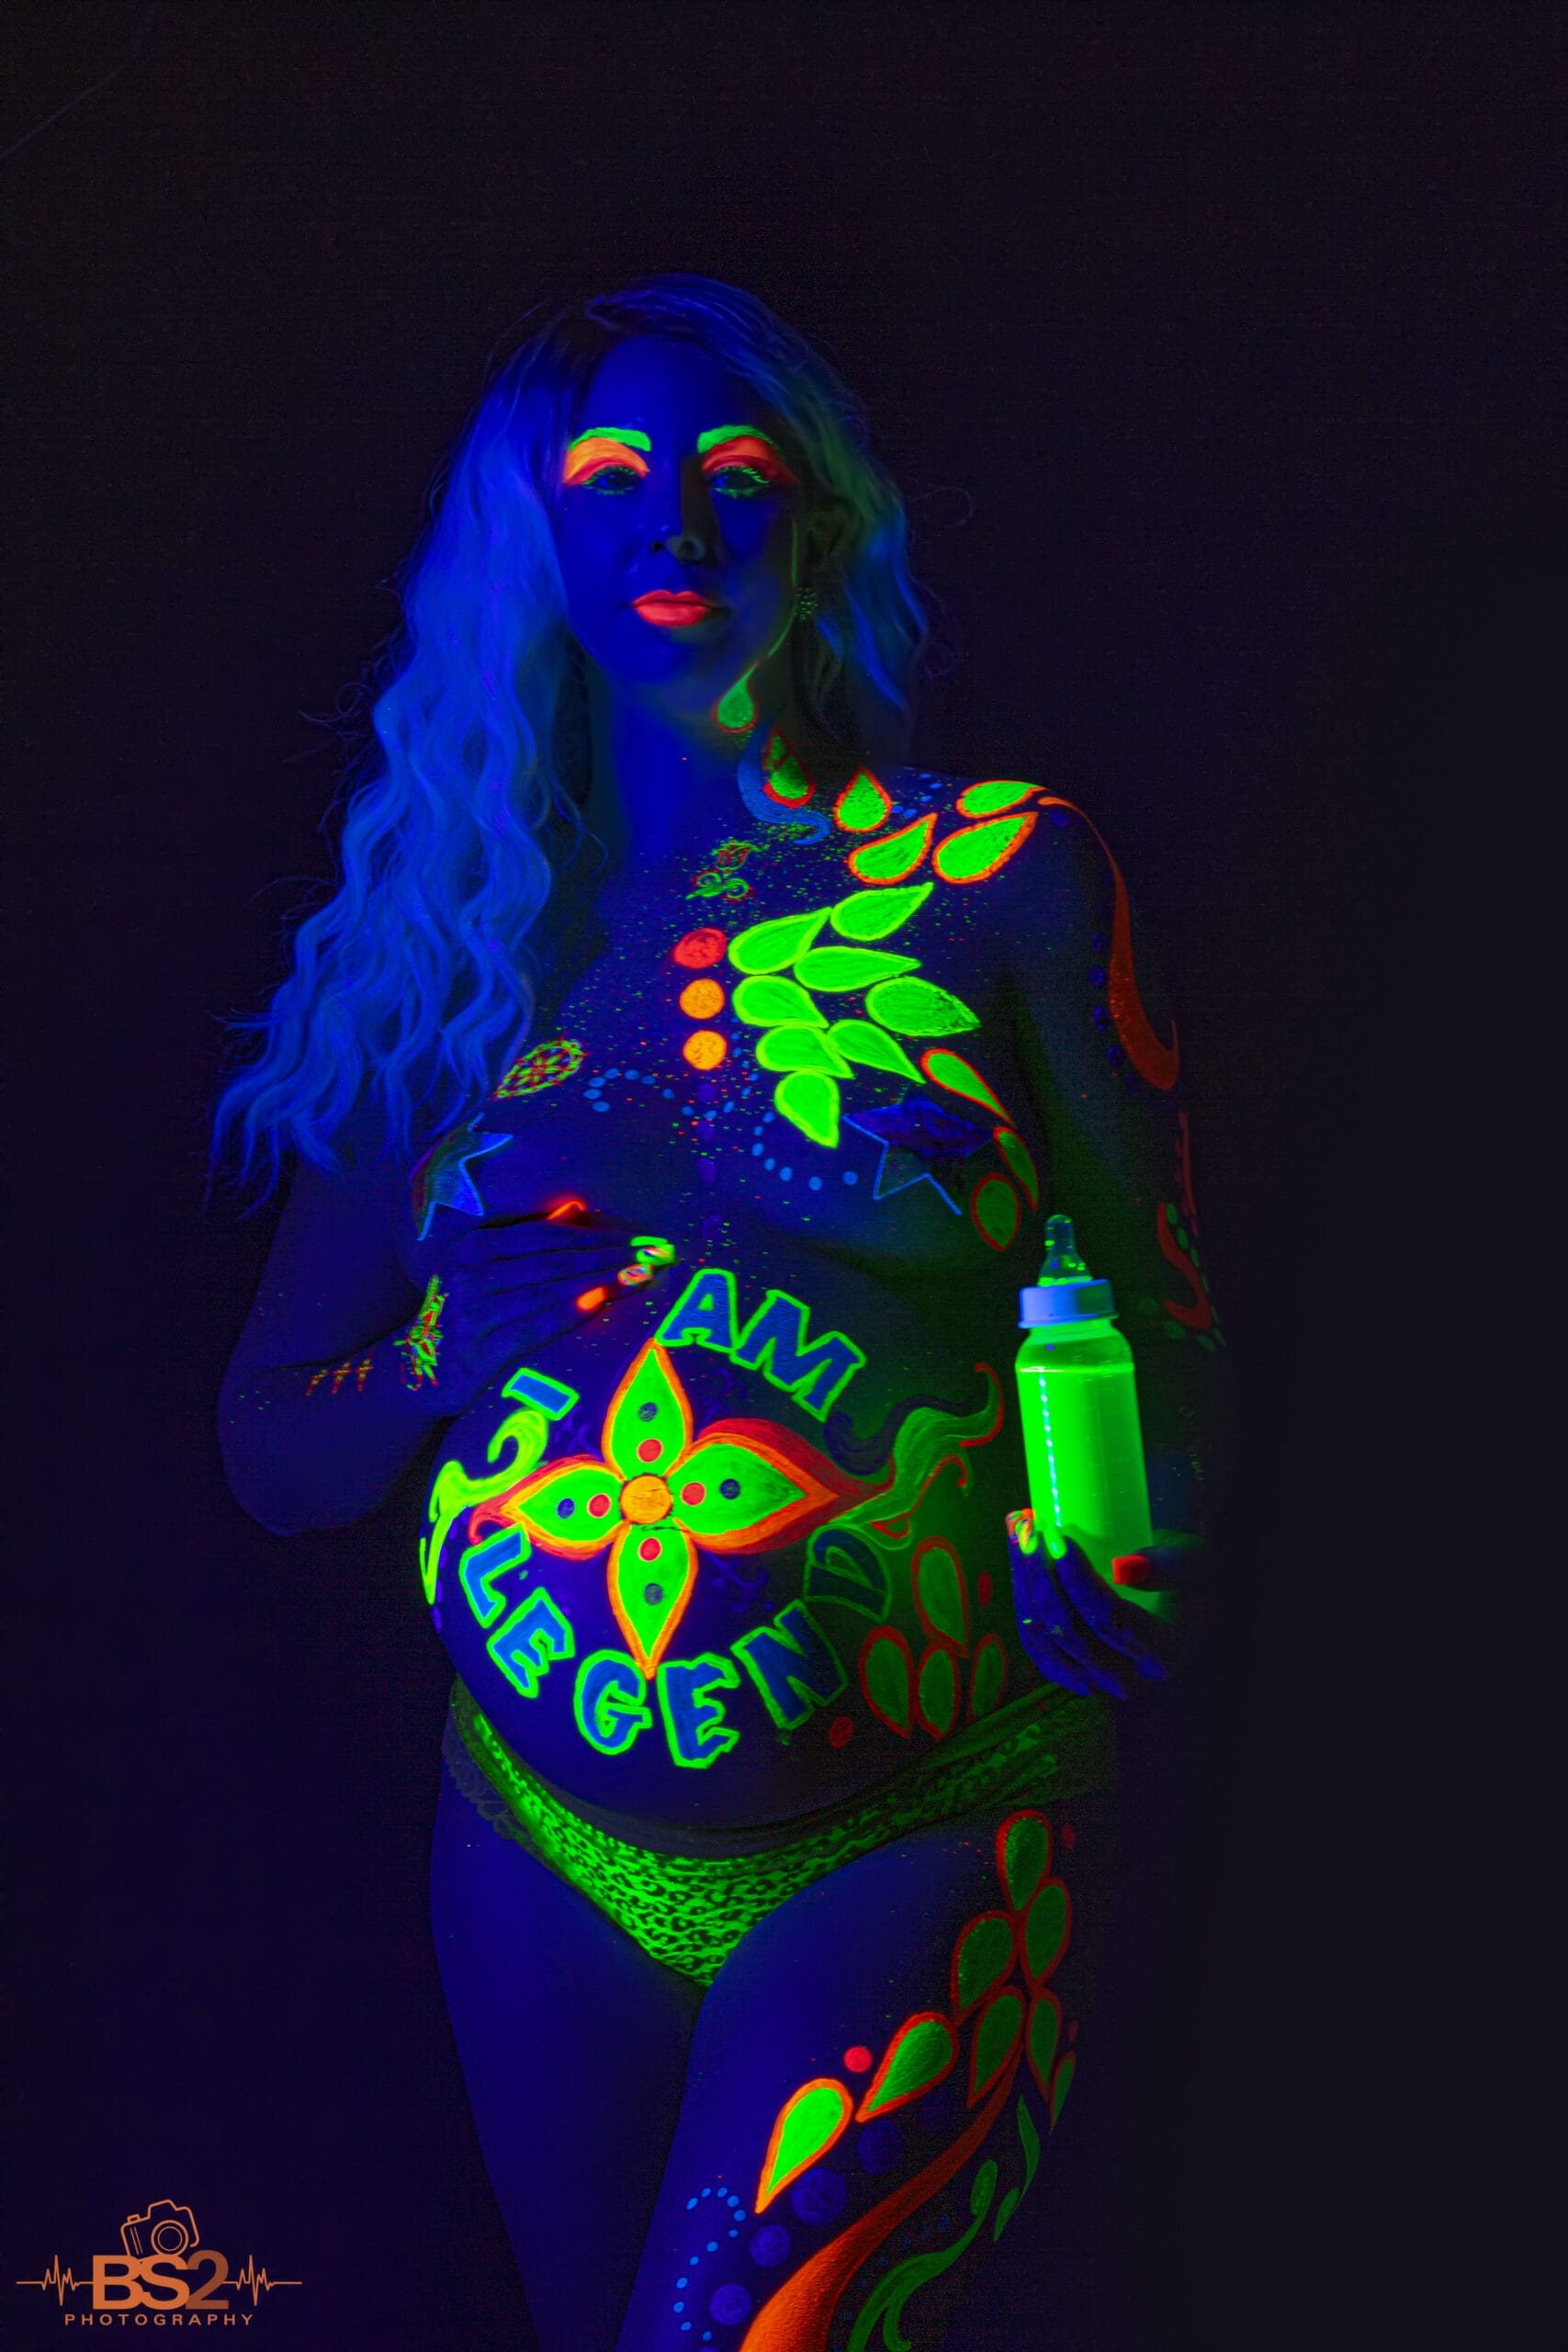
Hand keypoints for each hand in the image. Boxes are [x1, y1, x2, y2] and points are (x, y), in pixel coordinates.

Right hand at [409, 1207, 646, 1414]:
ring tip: (643, 1276)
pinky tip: (599, 1302)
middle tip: (660, 1255)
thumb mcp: (488, 1270)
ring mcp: (470, 1312)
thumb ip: (529, 1241)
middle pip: (555, 1260)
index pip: (549, 1235)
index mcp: (475, 1245)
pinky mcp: (475, 1351)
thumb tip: (576, 1210)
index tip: (645, 1239)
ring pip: (548, 1290)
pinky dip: (567, 1313)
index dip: (600, 1236)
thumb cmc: (467, 1315)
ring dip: (601, 1282)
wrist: (418, 1371)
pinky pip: (531, 1328)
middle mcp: (469, 1272)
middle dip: (612, 1256)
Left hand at [1005, 1508, 1210, 1697]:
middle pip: (1069, 1632)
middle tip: (1028, 1530)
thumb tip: (1122, 1568)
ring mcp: (1099, 1681)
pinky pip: (1039, 1649)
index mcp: (1163, 1653)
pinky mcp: (1078, 1673)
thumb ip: (1172, 1565)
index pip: (1108, 1620)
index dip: (1076, 1579)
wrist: (1191, 1611)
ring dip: (1024, 1588)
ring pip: (1046, 1642)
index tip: (1058, 1536)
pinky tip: (1019, 1570)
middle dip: (1040, 1577)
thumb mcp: (1198, 1567)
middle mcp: (1129, 1677)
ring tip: (1018, 1538)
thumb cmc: (1195, 1584)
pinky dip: (1024, 1609)